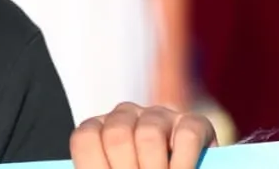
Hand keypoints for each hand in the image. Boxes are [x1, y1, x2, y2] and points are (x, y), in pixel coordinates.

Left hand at [71, 102, 216, 168]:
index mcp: (100, 129)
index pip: (85, 139)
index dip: (93, 166)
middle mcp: (126, 115)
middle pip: (117, 136)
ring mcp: (160, 115)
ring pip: (149, 134)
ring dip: (154, 166)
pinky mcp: (194, 122)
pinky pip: (187, 135)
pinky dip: (184, 161)